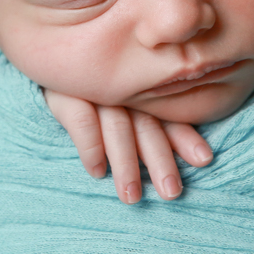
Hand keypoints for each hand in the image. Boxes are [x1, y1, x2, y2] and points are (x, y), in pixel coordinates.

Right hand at [44, 89, 212, 204]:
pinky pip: (82, 120)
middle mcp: (123, 89)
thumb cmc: (96, 89)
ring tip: (132, 197)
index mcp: (142, 90)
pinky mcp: (65, 92)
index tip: (204, 160)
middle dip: (160, 159)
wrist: (49, 56)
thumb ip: (158, 120)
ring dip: (126, 163)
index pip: (167, 114)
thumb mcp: (129, 101)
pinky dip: (91, 147)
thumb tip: (202, 157)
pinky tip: (97, 172)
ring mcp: (94, 88)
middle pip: (146, 125)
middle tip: (172, 193)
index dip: (185, 137)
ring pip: (118, 126)